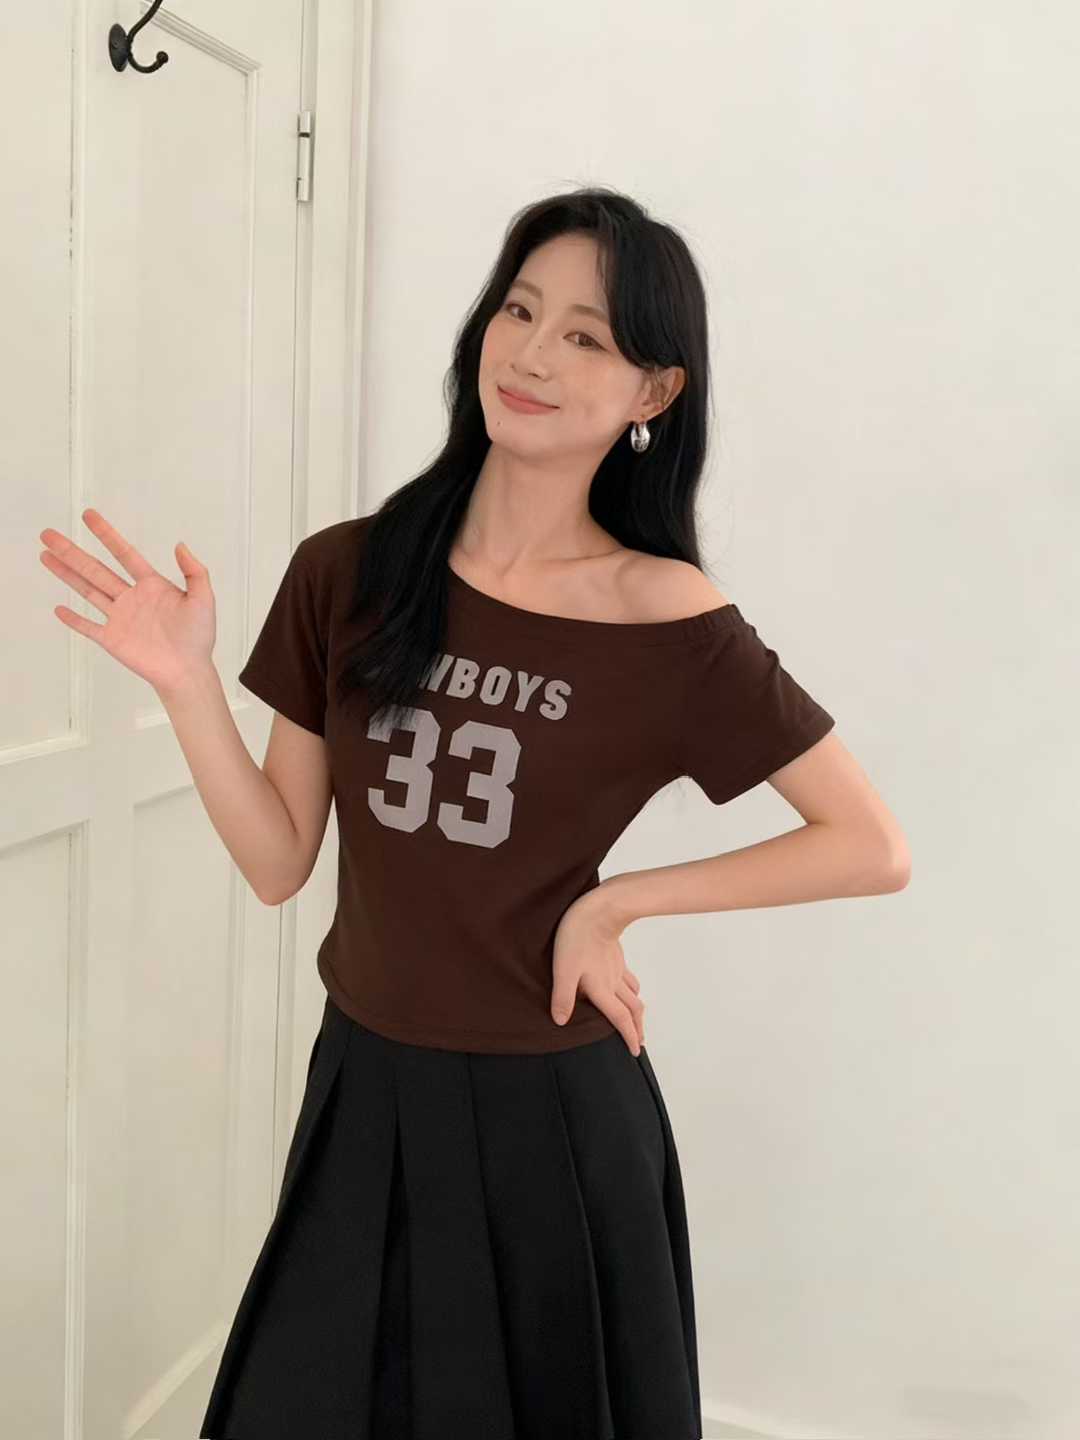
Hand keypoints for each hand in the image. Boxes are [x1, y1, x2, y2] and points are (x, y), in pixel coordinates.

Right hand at [39, 508, 215, 695]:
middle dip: (71, 552)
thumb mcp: (203, 598)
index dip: (106, 534)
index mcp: (151, 585)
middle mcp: (131, 597)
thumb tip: (180, 545)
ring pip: (87, 591)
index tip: (88, 516)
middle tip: (49, 535)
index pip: (124, 553)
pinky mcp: (112, 639)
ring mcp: (119, 618)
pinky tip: (58, 608)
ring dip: (66, 574)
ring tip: (46, 556)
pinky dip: (73, 619)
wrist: (188, 671)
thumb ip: (194, 571)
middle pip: (95, 569)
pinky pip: (88, 627)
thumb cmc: (199, 637)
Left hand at [550, 888, 644, 1056]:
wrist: (597, 910)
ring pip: (633, 994)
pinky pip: (628, 978)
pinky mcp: (616, 956)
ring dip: (636, 1010)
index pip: (620, 1018)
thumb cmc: (577, 939)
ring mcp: (617, 969)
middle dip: (637, 1028)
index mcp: (601, 989)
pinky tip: (628, 988)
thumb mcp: (564, 970)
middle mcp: (613, 982)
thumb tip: (561, 1021)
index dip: (628, 1036)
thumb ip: (563, 997)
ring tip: (636, 1019)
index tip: (635, 1051)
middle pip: (631, 1010)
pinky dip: (632, 990)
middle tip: (640, 1042)